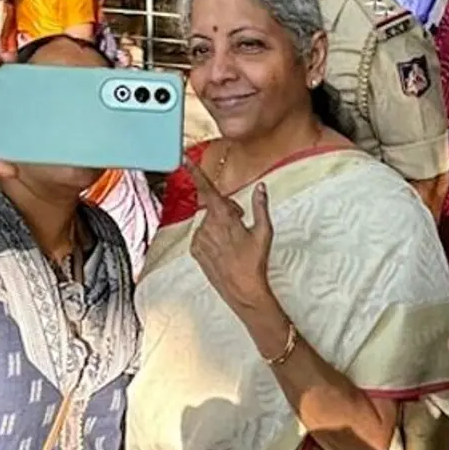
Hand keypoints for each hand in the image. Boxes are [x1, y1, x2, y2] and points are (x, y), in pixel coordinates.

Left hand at [184, 156, 274, 312]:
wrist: (242, 290)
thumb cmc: (255, 261)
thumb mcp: (264, 232)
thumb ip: (260, 206)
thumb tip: (261, 187)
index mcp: (223, 217)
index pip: (208, 190)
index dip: (195, 172)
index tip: (184, 159)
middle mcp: (207, 226)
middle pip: (213, 206)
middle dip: (226, 209)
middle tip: (241, 222)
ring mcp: (199, 239)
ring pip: (208, 222)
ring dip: (219, 225)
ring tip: (234, 241)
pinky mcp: (195, 250)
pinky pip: (202, 235)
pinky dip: (212, 238)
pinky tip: (223, 249)